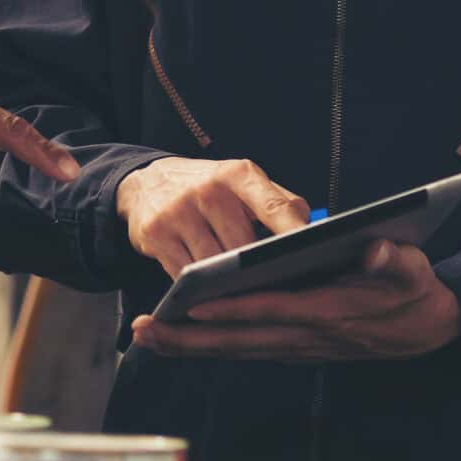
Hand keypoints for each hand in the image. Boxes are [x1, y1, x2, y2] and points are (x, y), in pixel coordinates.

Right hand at [116, 157, 309, 275]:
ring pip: (214, 266)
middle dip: (256, 269)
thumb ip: (279, 202)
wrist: (146, 181)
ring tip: (234, 286)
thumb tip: (313, 229)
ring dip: (225, 281)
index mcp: (238, 174)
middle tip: (266, 283)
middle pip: (244, 248)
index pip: (275, 207)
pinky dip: (197, 285)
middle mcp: (208, 189)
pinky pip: (185, 274)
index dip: (295, 235)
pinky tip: (203, 285)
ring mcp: (178, 212)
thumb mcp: (242, 182)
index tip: (314, 256)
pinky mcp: (155, 235)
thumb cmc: (208, 187)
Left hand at [127, 240, 460, 361]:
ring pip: (236, 349)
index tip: (192, 304)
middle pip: (240, 339)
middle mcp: (308, 337)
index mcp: (331, 312)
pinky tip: (183, 340)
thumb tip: (373, 250)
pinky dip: (212, 346)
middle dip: (190, 337)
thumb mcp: (414, 270)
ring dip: (192, 346)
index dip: (232, 309)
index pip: (272, 310)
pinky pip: (245, 350)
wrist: (431, 329)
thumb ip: (392, 260)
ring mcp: (299, 347)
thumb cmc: (416, 291)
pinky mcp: (295, 348)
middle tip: (144, 330)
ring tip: (147, 335)